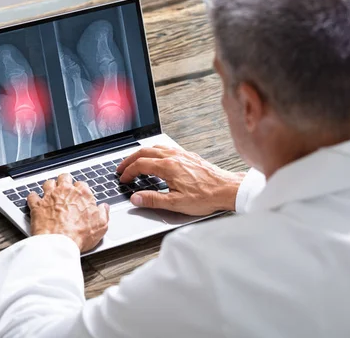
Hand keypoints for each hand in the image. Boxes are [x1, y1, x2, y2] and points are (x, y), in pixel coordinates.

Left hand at [27, 173, 109, 251]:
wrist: (59, 243)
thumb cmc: (79, 234)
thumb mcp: (101, 226)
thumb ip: (103, 213)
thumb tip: (104, 208)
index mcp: (82, 194)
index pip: (82, 184)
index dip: (80, 189)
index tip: (80, 195)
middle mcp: (65, 191)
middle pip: (64, 178)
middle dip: (64, 181)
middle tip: (64, 187)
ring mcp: (50, 197)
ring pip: (48, 183)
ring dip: (49, 186)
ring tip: (50, 191)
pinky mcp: (37, 205)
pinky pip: (32, 196)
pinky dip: (33, 197)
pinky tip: (34, 199)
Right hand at [116, 145, 244, 215]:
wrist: (227, 189)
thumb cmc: (206, 196)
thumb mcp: (176, 203)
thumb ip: (153, 200)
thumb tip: (136, 198)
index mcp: (168, 167)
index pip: (140, 165)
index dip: (128, 172)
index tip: (123, 179)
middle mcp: (174, 157)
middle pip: (144, 152)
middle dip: (130, 159)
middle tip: (122, 168)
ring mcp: (181, 154)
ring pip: (155, 147)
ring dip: (141, 153)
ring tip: (134, 161)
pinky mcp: (188, 155)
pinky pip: (166, 148)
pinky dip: (154, 151)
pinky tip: (156, 158)